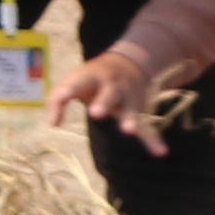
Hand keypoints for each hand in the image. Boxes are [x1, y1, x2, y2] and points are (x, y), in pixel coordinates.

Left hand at [43, 49, 175, 149]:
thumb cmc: (93, 79)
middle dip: (104, 102)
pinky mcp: (139, 111)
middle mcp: (113, 85)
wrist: (130, 62)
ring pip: (130, 108)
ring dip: (130, 118)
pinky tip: (161, 152)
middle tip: (96, 112)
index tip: (62, 96)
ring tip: (128, 130)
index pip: (78, 83)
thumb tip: (53, 123)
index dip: (69, 89)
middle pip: (109, 93)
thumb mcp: (74, 81)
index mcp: (92, 76)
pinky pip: (147, 126)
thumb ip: (58, 100)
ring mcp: (128, 98)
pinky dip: (153, 139)